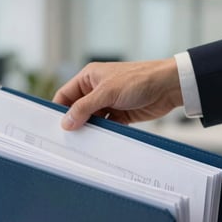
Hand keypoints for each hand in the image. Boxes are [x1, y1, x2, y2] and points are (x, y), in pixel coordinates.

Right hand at [53, 58, 182, 129]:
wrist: (168, 87)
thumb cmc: (138, 79)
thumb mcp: (106, 92)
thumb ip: (84, 108)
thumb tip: (66, 122)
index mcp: (89, 78)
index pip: (65, 95)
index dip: (59, 110)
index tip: (54, 126)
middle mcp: (96, 90)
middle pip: (77, 109)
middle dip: (73, 122)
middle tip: (67, 139)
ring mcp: (108, 103)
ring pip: (91, 120)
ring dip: (89, 130)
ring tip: (82, 143)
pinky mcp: (120, 115)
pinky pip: (106, 126)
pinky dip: (102, 134)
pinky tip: (99, 142)